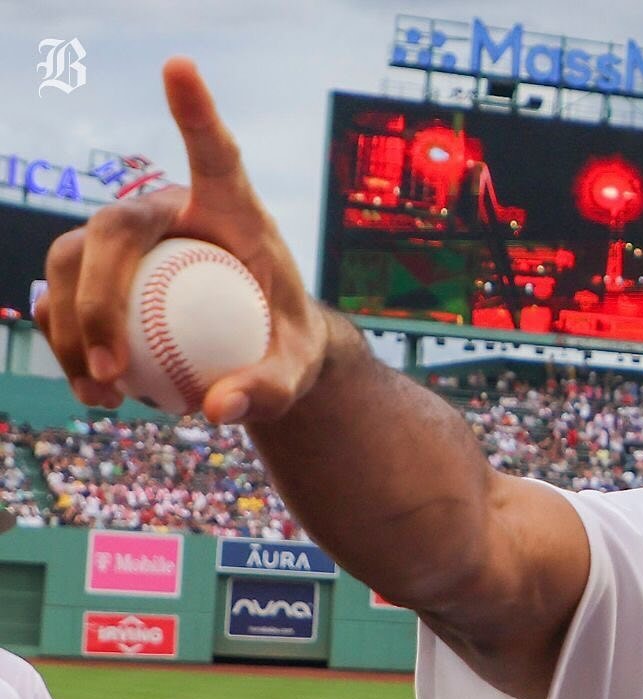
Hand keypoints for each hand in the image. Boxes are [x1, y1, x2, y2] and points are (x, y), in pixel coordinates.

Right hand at [33, 56, 328, 424]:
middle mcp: (171, 210)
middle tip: (112, 372)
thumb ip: (272, 388)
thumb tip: (222, 409)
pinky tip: (97, 394)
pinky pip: (66, 299)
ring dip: (71, 329)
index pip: (216, 155)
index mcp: (233, 209)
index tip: (182, 66)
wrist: (262, 350)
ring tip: (103, 397)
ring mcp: (130, 240)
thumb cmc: (287, 344)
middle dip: (97, 298)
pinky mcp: (104, 272)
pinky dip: (69, 346)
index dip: (197, 113)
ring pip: (70, 262)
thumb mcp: (295, 372)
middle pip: (112, 228)